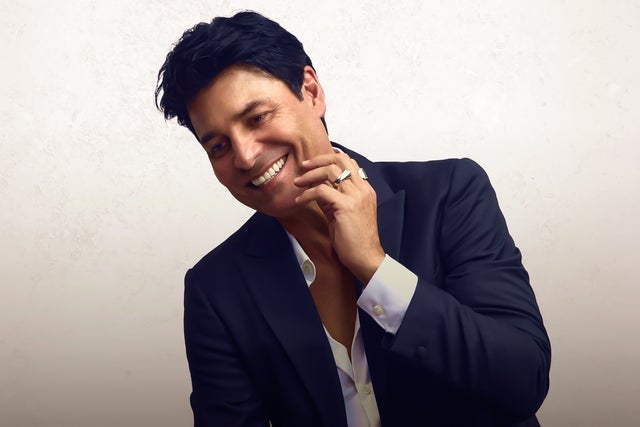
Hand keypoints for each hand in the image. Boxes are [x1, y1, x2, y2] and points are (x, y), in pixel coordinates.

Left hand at [293, 152, 384, 282]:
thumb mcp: (343, 214)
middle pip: (340, 159)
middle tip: (303, 166)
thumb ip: (333, 198)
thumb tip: (317, 188)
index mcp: (365, 190)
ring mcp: (355, 196)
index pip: (349, 162)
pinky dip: (307, 194)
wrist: (365, 258)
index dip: (329, 159)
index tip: (313, 165)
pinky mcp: (346, 206)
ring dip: (310, 175)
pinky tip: (300, 201)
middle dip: (318, 160)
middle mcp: (362, 189)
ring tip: (298, 183)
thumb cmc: (355, 240)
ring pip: (330, 171)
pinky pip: (321, 191)